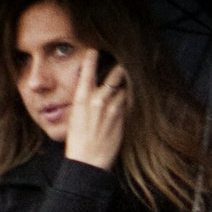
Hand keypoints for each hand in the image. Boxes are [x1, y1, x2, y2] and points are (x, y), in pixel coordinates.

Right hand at [65, 48, 128, 170]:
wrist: (88, 161)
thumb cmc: (78, 141)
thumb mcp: (75, 116)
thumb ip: (84, 103)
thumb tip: (91, 94)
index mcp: (81, 99)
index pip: (87, 72)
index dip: (92, 58)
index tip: (95, 50)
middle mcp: (98, 101)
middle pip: (115, 76)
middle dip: (120, 67)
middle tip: (124, 60)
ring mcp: (113, 109)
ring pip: (126, 89)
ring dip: (129, 83)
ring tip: (134, 75)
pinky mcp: (123, 119)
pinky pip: (130, 103)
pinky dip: (132, 98)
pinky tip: (136, 94)